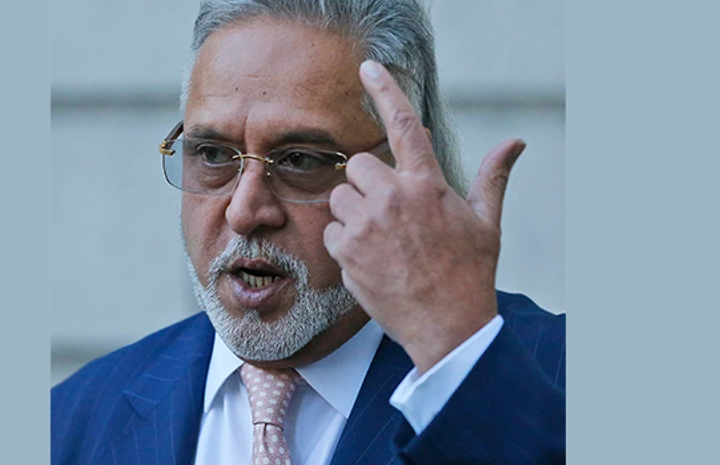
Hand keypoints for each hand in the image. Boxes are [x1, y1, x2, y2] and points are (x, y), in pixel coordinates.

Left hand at [323, 60, 525, 373]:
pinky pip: (332, 231)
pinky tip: (370, 260)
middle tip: (388, 212)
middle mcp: (394, 199)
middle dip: (368, 184)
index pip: (405, 126)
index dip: (386, 91)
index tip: (368, 69)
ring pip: (340, 197)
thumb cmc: (469, 272)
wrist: (447, 325)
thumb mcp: (486, 222)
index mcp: (428, 186)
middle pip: (358, 165)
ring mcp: (367, 226)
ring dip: (354, 213)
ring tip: (381, 239)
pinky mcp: (347, 252)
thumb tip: (516, 143)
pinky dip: (345, 243)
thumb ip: (492, 177)